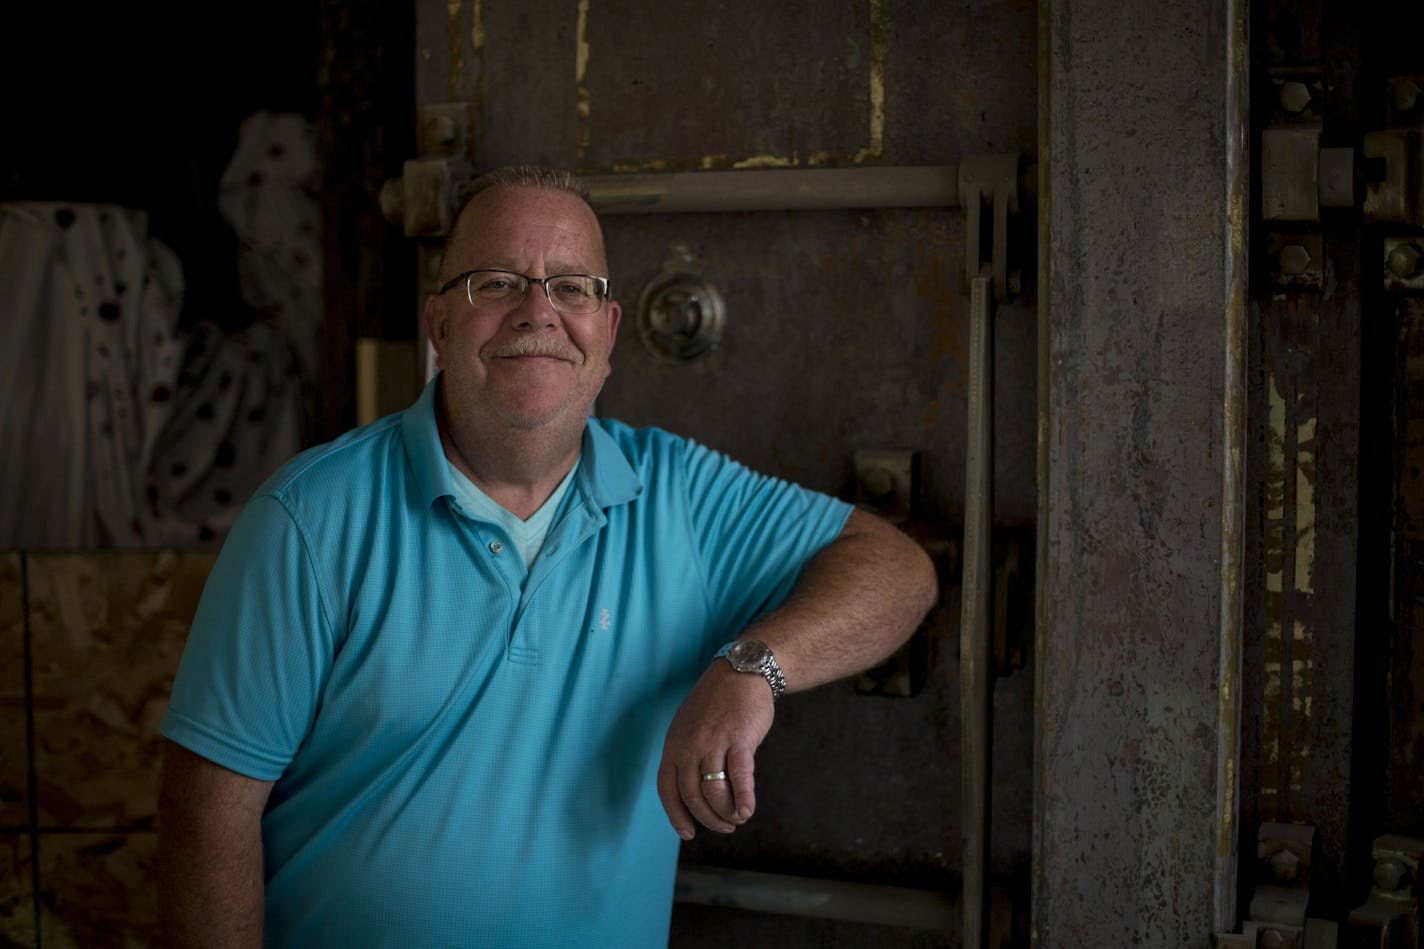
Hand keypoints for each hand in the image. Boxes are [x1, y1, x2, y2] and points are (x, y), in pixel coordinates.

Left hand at [656, 660, 774, 838]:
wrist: (742, 671)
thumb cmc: (718, 703)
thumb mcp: (690, 726)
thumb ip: (688, 755)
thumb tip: (694, 793)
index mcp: (674, 743)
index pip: (667, 789)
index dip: (676, 815)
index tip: (688, 833)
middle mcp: (690, 745)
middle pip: (692, 795)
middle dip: (708, 818)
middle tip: (724, 827)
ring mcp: (714, 741)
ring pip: (714, 791)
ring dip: (726, 812)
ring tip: (737, 818)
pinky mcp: (739, 739)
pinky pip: (739, 777)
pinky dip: (743, 799)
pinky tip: (747, 810)